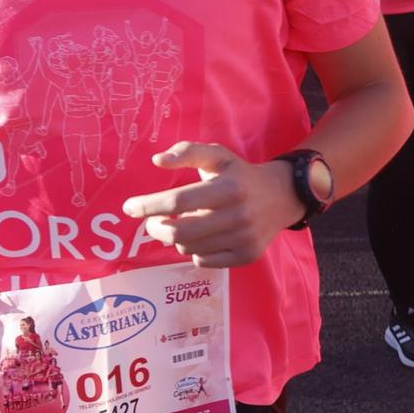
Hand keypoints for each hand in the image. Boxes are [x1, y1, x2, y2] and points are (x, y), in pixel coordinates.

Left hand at [120, 144, 301, 267]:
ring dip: (178, 238)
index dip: (148, 206)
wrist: (284, 196)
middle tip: (152, 222)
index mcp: (229, 187)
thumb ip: (188, 152)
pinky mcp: (247, 256)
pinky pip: (203, 261)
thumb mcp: (218, 156)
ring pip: (188, 248)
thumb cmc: (240, 175)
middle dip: (156, 228)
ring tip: (185, 225)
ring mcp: (244, 238)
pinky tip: (204, 237)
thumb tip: (157, 160)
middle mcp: (238, 215)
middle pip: (179, 232)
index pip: (178, 201)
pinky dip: (195, 251)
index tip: (129, 207)